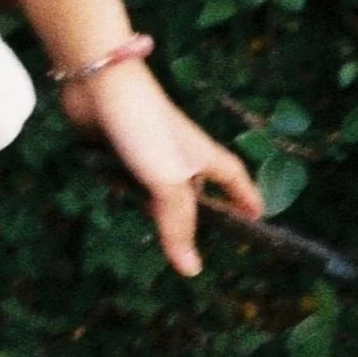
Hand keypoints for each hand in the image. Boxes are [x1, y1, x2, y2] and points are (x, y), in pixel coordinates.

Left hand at [58, 60, 263, 276]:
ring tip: (151, 230)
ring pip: (158, 190)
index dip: (247, 199)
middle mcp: (180, 155)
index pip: (236, 181)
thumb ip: (178, 225)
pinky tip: (116, 198)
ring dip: (153, 207)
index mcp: (204, 157)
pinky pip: (128, 180)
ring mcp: (149, 152)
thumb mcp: (169, 182)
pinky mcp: (120, 151)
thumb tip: (191, 270)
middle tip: (194, 246)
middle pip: (194, 192)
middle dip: (194, 216)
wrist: (99, 85)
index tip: (258, 218)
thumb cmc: (146, 129)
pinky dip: (125, 190)